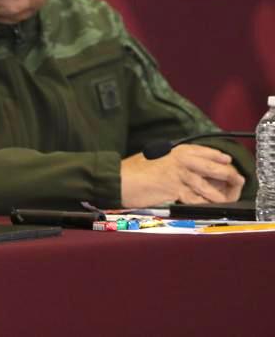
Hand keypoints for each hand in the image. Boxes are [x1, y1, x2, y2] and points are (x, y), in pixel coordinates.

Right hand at [121, 145, 245, 207]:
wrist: (119, 179)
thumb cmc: (134, 170)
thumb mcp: (157, 157)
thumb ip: (175, 162)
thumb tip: (191, 170)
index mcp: (178, 150)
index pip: (208, 152)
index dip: (221, 159)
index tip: (229, 164)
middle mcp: (183, 160)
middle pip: (215, 168)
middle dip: (230, 178)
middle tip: (237, 183)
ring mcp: (180, 175)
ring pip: (209, 187)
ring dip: (220, 196)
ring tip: (225, 201)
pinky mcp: (176, 190)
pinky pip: (197, 199)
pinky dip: (204, 204)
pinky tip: (208, 207)